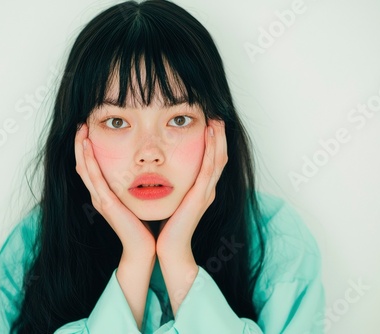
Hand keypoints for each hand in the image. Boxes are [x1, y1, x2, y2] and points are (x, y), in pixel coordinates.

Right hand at [75, 123, 155, 258]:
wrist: (144, 248)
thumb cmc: (143, 225)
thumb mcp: (135, 200)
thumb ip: (133, 186)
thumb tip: (142, 169)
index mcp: (104, 194)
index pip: (90, 167)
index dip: (86, 149)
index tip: (88, 129)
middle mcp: (98, 195)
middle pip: (82, 164)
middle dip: (79, 144)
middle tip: (80, 123)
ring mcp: (100, 199)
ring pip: (84, 168)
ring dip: (80, 148)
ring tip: (80, 128)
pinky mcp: (106, 204)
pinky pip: (93, 178)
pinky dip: (88, 161)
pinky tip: (86, 146)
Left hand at [156, 119, 227, 257]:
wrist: (169, 248)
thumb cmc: (166, 225)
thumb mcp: (171, 200)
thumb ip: (172, 185)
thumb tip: (160, 169)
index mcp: (200, 189)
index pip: (211, 160)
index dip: (213, 141)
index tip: (209, 122)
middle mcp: (207, 189)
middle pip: (219, 156)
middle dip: (219, 136)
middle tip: (217, 115)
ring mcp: (206, 192)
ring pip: (218, 159)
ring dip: (218, 139)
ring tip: (216, 120)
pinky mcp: (201, 197)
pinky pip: (209, 169)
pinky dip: (211, 150)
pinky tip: (210, 135)